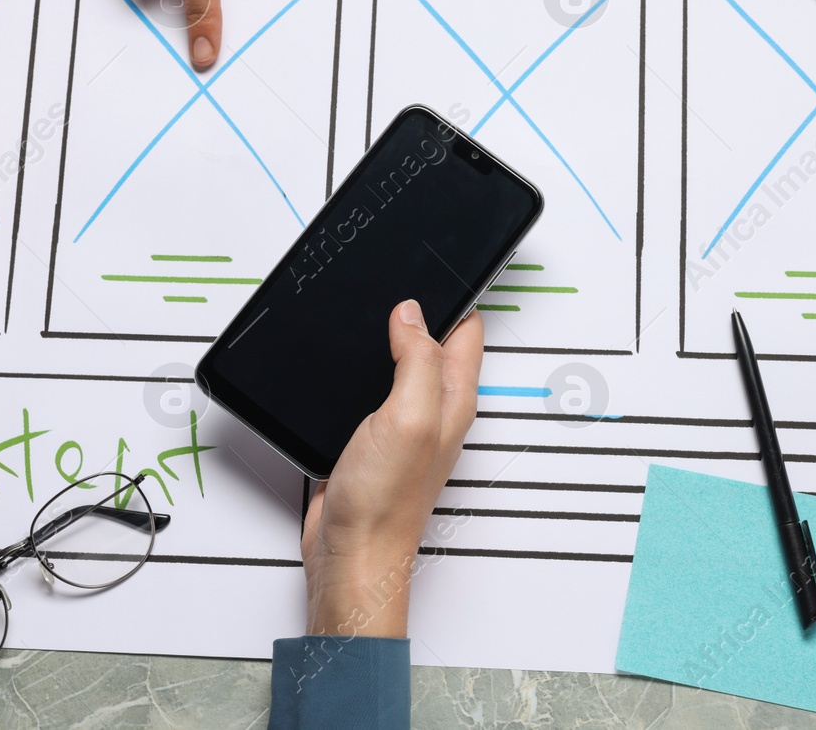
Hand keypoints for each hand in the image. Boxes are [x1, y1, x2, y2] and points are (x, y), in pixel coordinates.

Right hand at [301, 302, 483, 637]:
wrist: (348, 554)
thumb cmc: (385, 503)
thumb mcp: (409, 418)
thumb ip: (417, 361)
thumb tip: (411, 311)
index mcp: (453, 398)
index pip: (466, 329)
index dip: (456, 292)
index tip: (444, 260)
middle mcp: (432, 407)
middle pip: (434, 340)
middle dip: (420, 307)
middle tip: (405, 272)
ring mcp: (402, 422)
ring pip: (400, 361)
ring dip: (388, 337)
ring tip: (377, 305)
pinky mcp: (370, 436)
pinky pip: (371, 387)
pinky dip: (361, 367)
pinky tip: (349, 357)